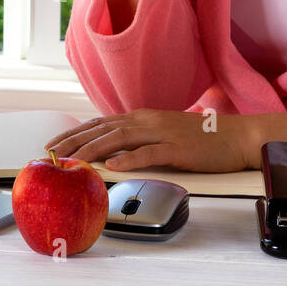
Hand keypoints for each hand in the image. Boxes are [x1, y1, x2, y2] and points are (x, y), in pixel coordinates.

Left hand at [45, 108, 249, 174]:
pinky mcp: (177, 148)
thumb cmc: (201, 139)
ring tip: (71, 162)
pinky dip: (128, 160)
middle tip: (50, 155)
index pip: (99, 124)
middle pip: (102, 129)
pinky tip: (112, 168)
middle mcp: (147, 120)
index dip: (74, 133)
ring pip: (119, 139)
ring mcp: (161, 133)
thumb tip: (113, 153)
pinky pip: (148, 154)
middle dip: (73, 142)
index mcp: (142, 117)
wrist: (236, 136)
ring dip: (92, 151)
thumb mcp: (163, 134)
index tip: (52, 144)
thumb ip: (139, 140)